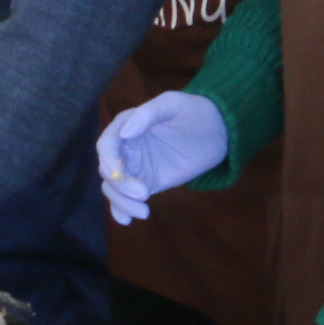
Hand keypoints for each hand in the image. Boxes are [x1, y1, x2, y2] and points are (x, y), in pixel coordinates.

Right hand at [94, 92, 228, 226]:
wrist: (217, 130)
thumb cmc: (193, 111)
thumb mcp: (173, 104)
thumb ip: (148, 114)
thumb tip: (124, 133)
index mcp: (125, 125)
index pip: (106, 145)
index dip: (109, 160)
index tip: (120, 174)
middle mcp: (125, 147)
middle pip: (107, 170)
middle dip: (120, 185)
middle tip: (144, 193)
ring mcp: (135, 167)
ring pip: (114, 187)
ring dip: (121, 201)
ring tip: (144, 211)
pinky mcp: (146, 182)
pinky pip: (126, 198)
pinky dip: (122, 210)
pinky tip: (128, 220)